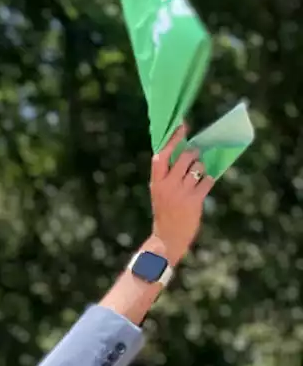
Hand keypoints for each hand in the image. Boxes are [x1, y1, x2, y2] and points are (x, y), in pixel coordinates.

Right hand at [148, 124, 214, 263]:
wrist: (167, 239)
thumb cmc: (165, 213)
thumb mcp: (160, 193)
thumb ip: (167, 175)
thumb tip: (186, 152)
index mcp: (156, 182)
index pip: (162, 155)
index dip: (173, 139)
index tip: (182, 126)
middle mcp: (168, 185)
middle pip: (185, 156)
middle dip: (193, 154)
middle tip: (193, 159)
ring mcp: (181, 193)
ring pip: (198, 166)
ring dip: (201, 168)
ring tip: (197, 177)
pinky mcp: (195, 200)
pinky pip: (208, 180)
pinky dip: (208, 181)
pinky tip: (203, 187)